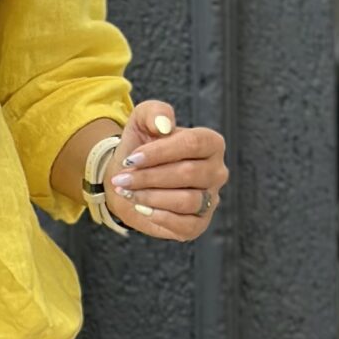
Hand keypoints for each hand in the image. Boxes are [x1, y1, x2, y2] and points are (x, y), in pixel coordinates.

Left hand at [104, 101, 228, 239]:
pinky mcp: (199, 224)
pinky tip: (141, 208)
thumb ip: (154, 112)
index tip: (131, 158)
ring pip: (186, 200)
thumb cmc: (140, 147)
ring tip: (128, 192)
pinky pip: (185, 225)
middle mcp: (217, 172)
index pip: (193, 144)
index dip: (160, 152)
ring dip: (150, 197)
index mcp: (211, 143)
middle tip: (122, 179)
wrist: (128, 178)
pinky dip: (159, 217)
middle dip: (148, 177)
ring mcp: (210, 199)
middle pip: (187, 174)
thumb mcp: (142, 121)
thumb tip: (164, 125)